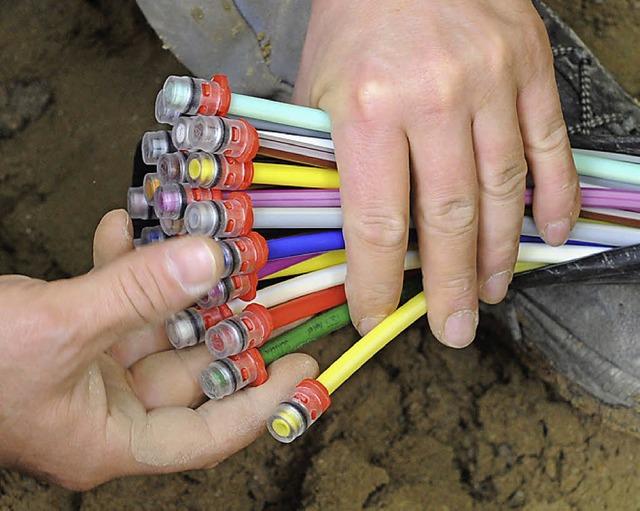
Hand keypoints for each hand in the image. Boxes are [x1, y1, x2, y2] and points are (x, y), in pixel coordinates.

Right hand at [0, 210, 316, 488]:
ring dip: (176, 286)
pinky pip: (111, 302)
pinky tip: (124, 227)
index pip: (208, 434)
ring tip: (207, 246)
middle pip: (190, 373)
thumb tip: (209, 259)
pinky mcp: (68, 335)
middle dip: (225, 327)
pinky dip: (120, 265)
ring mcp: (87, 371)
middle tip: (264, 287)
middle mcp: (105, 409)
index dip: (263, 402)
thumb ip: (135, 293)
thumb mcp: (56, 328)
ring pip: (155, 328)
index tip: (303, 367)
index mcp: (108, 439)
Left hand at [293, 0, 579, 345]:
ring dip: (499, 254)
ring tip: (490, 293)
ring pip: (501, 192)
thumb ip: (327, 160)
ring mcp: (490, 84)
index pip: (377, 224)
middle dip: (449, 287)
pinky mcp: (529, 67)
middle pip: (447, 221)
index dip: (377, 283)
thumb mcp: (316, 90)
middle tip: (452, 329)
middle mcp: (433, 101)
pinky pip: (550, 146)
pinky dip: (553, 197)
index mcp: (368, 111)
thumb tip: (337, 227)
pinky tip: (548, 235)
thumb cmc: (354, 17)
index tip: (377, 315)